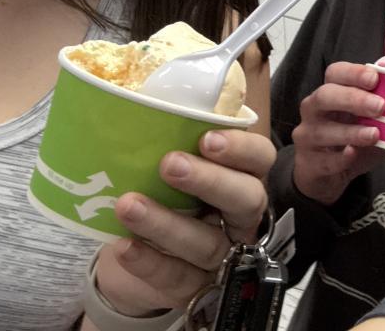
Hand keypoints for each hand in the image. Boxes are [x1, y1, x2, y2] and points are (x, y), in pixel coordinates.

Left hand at [95, 128, 273, 314]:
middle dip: (210, 181)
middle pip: (247, 200)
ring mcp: (222, 256)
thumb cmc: (163, 196)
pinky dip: (150, 262)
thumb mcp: (173, 163)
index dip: (241, 148)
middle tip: (169, 164)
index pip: (260, 158)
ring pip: (207, 243)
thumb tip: (126, 94)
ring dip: (166, 223)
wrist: (142, 256)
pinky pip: (178, 278)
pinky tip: (124, 246)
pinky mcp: (195, 289)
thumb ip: (167, 137)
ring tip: (128, 205)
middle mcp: (241, 217)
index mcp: (243, 177)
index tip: (207, 137)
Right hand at [291, 61, 384, 204]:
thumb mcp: (368, 120)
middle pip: (325, 96)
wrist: (325, 175)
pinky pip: (323, 160)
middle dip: (353, 98)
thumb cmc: (351, 139)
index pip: (335, 73)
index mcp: (330, 92)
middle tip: (380, 106)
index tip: (375, 78)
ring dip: (351, 131)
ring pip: (322, 130)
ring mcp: (307, 137)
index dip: (353, 73)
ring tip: (375, 134)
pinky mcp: (309, 163)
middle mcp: (313, 110)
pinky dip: (340, 158)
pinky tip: (353, 154)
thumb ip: (382, 106)